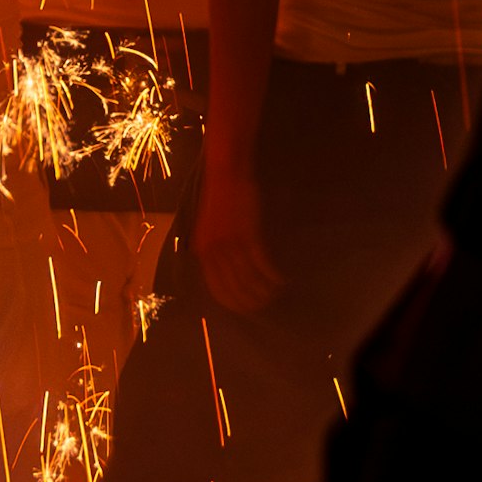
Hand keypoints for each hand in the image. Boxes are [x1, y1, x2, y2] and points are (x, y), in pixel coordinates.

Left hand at [196, 160, 280, 313]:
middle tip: (265, 305)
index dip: (232, 303)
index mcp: (202, 250)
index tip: (245, 310)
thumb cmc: (220, 199)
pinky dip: (271, 275)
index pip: (216, 289)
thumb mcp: (208, 228)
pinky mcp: (248, 232)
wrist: (225, 172)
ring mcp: (231, 242)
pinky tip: (280, 280)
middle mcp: (214, 250)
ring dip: (264, 290)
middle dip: (251, 301)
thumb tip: (223, 273)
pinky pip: (261, 263)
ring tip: (275, 293)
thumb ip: (212, 251)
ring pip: (249, 278)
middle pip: (234, 288)